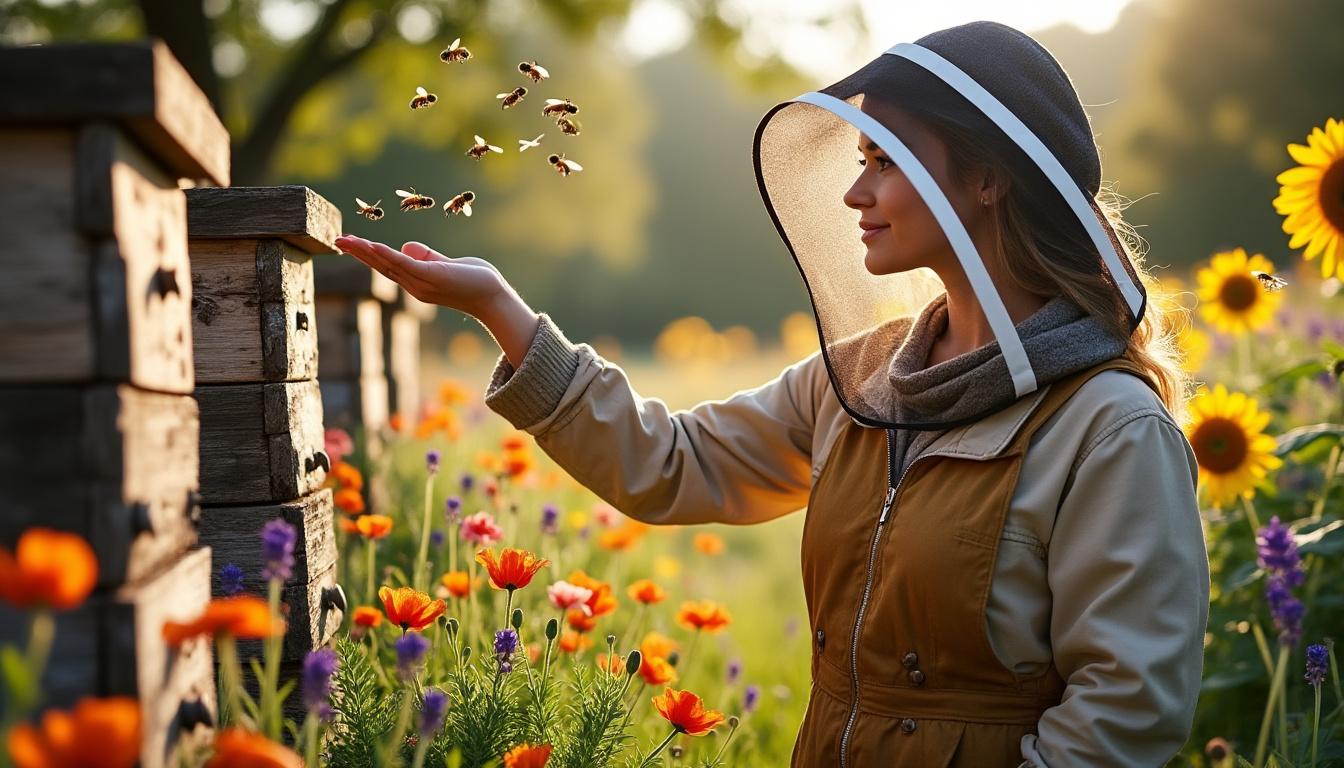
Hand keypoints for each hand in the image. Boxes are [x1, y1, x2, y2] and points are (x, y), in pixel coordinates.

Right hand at [334, 235, 506, 317]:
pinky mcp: (433, 278)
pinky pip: (405, 265)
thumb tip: (407, 246)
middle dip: (358, 252)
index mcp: (416, 281)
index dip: (367, 254)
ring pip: (388, 264)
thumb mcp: (446, 264)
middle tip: (336, 239)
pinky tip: (373, 246)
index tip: (349, 242)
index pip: (386, 265)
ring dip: (366, 252)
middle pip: (381, 266)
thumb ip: (427, 256)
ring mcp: (422, 283)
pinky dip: (388, 255)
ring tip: (346, 240)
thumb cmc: (474, 281)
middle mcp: (414, 285)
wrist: (494, 296)